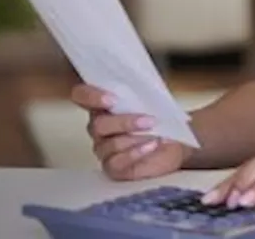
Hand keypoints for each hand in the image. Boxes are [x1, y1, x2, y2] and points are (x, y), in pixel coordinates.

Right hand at [70, 83, 190, 180]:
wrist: (173, 147)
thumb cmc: (159, 122)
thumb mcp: (152, 102)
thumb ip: (140, 95)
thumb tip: (142, 88)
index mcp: (103, 106)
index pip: (81, 95)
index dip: (90, 96)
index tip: (111, 99)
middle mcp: (98, 128)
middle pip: (98, 125)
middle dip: (125, 122)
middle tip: (149, 121)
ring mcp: (103, 148)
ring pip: (110, 144)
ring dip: (137, 138)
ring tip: (156, 134)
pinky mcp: (112, 167)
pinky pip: (117, 161)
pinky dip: (137, 152)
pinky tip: (152, 145)